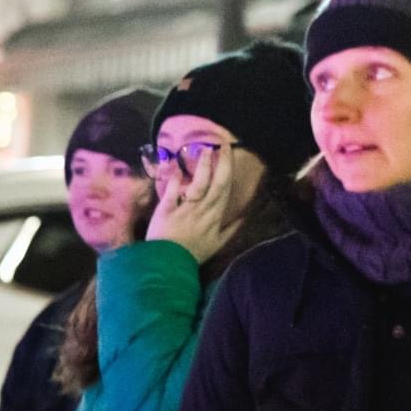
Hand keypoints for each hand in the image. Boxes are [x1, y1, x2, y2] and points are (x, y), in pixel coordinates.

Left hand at [147, 145, 240, 264]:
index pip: (224, 189)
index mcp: (215, 216)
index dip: (227, 169)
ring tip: (204, 150)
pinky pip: (172, 192)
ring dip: (203, 166)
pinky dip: (175, 180)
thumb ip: (230, 230)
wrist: (167, 265)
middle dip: (221, 162)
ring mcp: (185, 210)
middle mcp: (203, 210)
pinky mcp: (166, 211)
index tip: (228, 153)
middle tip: (221, 144)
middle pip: (216, 183)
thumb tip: (245, 217)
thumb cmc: (191, 255)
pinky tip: (177, 168)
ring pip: (198, 184)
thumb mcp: (216, 245)